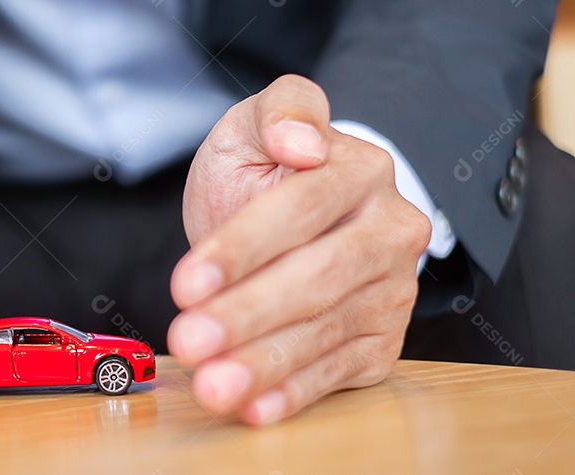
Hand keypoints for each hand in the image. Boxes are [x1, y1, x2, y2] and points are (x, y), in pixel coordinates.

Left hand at [168, 75, 429, 424]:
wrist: (290, 211)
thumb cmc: (264, 171)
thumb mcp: (253, 127)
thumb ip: (280, 111)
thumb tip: (299, 140)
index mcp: (359, 171)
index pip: (299, 211)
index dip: (241, 249)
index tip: (187, 282)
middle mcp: (389, 231)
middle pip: (316, 278)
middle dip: (247, 314)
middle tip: (191, 340)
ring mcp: (392, 289)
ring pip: (326, 331)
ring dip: (265, 364)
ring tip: (214, 384)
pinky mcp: (383, 338)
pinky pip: (339, 371)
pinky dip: (295, 393)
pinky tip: (255, 407)